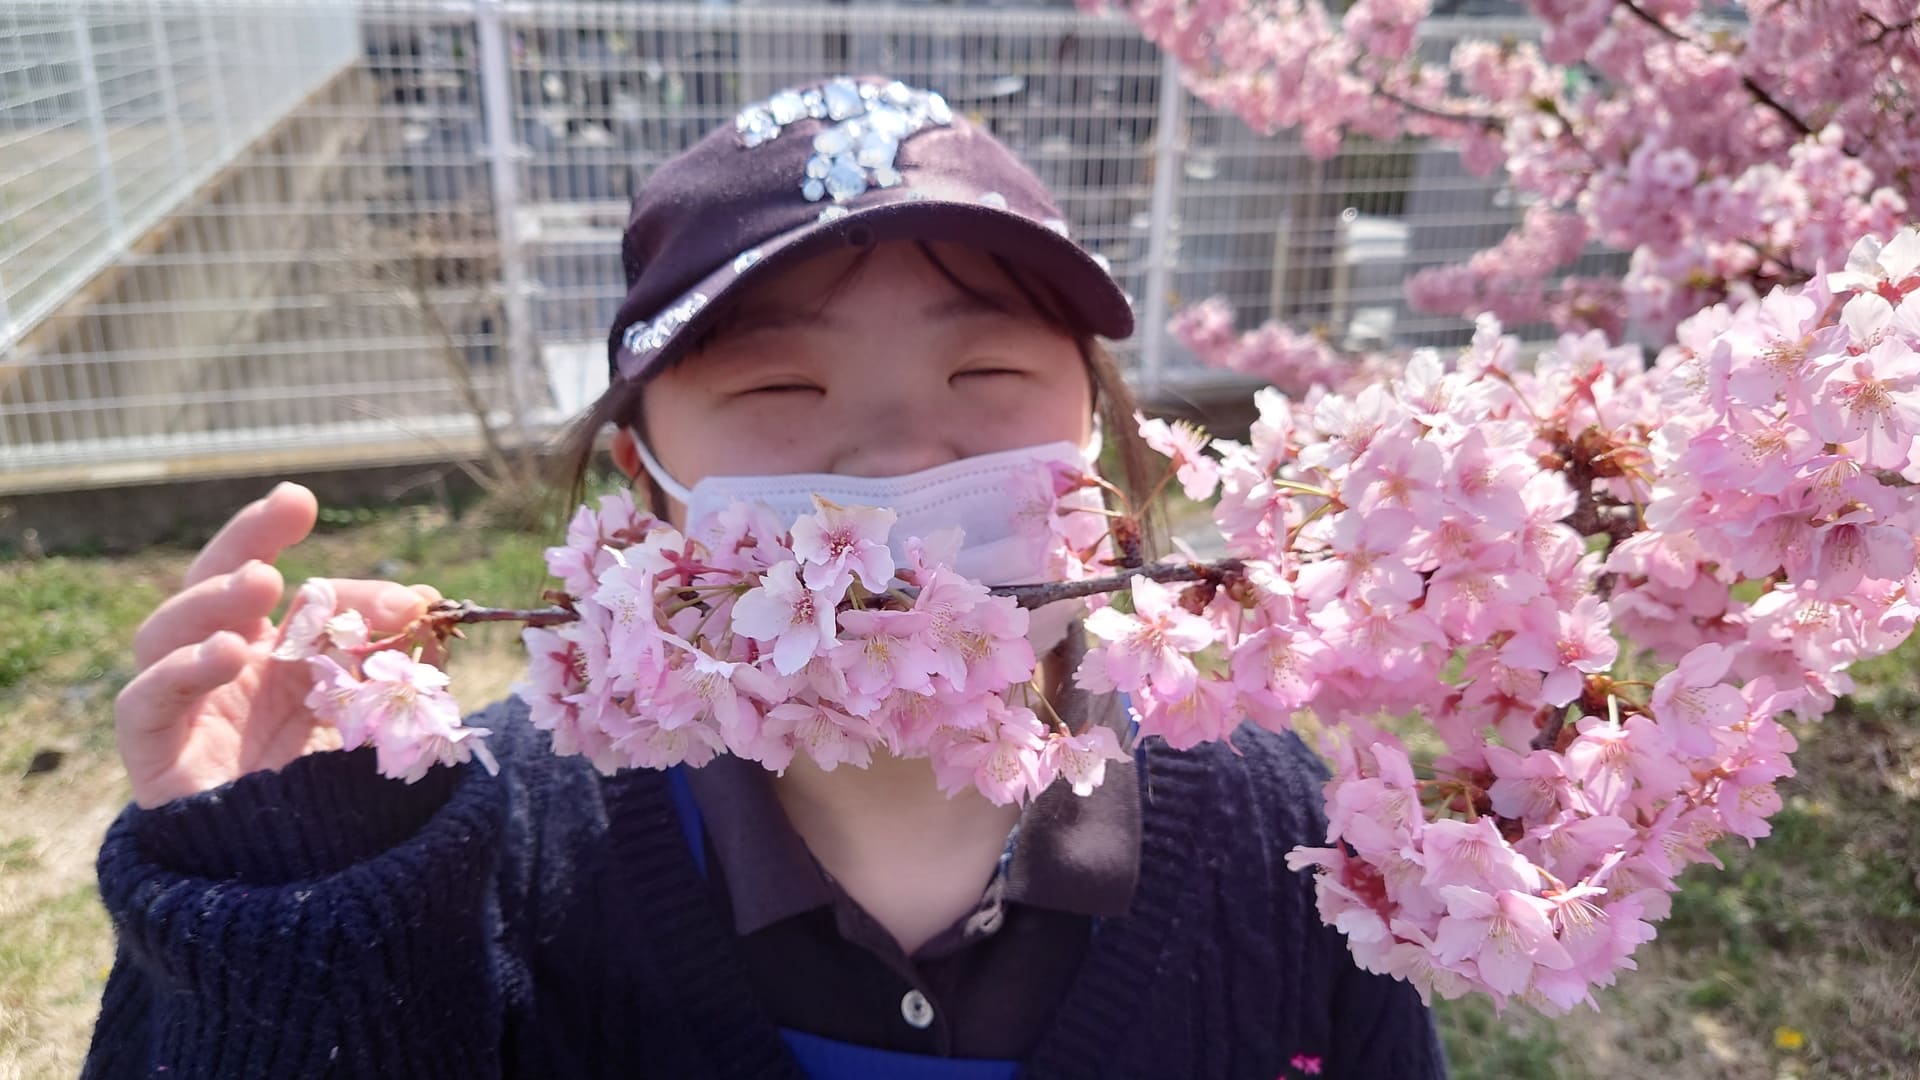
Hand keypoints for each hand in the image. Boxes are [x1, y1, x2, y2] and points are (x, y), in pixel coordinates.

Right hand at [115, 483, 440, 807]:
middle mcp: (224, 677)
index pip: (296, 599)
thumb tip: (431, 604)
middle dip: (249, 539)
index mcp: (277, 661)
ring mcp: (185, 714)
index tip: (365, 552)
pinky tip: (227, 653)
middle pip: (215, 588)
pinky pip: (144, 706)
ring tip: (261, 583)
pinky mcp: (156, 762)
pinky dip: (180, 671)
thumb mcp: (376, 723)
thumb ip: (392, 668)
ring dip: (213, 599)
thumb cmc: (340, 805)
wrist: (301, 899)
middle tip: (290, 504)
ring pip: (165, 634)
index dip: (336, 580)